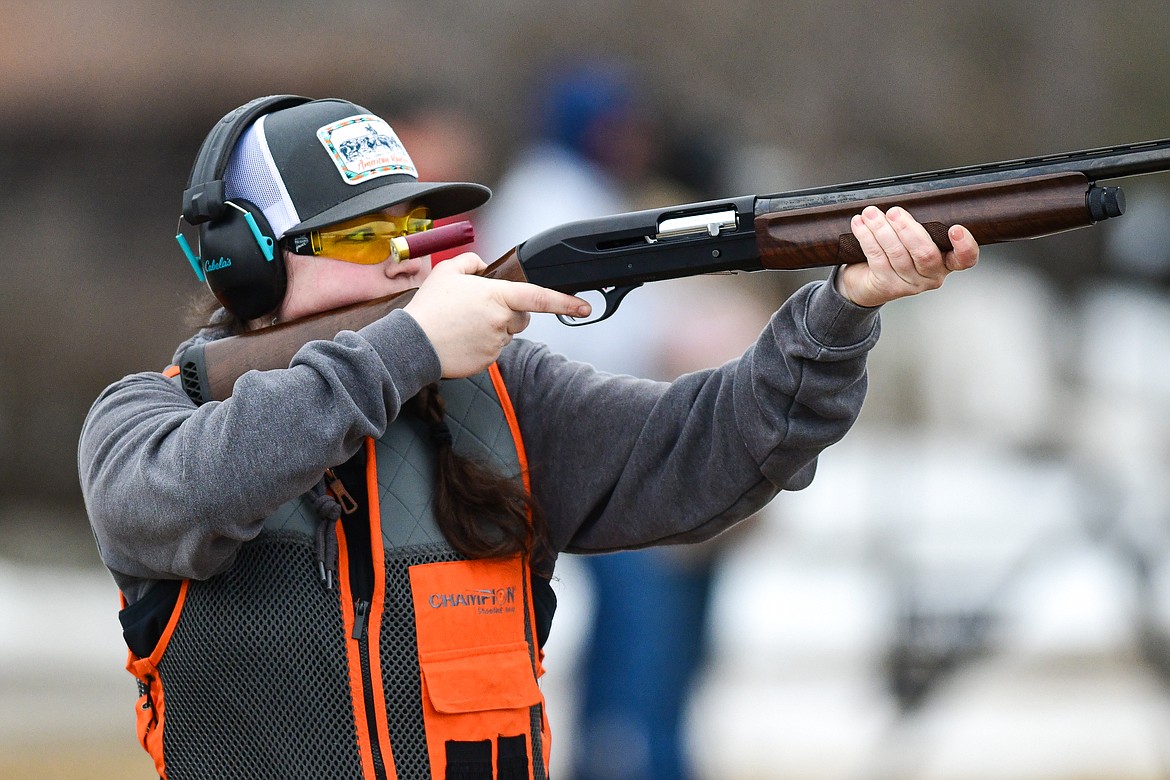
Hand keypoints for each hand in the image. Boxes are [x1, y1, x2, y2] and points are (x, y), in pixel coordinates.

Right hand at [404, 252, 591, 376]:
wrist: (412, 343)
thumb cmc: (429, 307)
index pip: (539, 297)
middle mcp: (502, 321)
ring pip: (505, 334)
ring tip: (462, 325)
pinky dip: (480, 345)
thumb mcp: (446, 271)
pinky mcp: (487, 362)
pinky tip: (460, 340)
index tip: (584, 307)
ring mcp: (496, 344)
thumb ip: (470, 262)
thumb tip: (482, 266)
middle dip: (507, 312)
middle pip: (520, 317)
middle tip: (476, 310)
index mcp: (497, 296)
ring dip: (491, 329)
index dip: (565, 302)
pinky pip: (492, 351)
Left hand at [835, 205, 978, 306]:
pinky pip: (878, 258)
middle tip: (894, 212)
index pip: (965, 259)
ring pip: (897, 254)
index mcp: (945, 262)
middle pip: (925, 253)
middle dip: (907, 228)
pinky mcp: (887, 286)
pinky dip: (867, 238)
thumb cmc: (893, 256)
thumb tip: (910, 198)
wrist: (866, 283)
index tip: (956, 229)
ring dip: (882, 230)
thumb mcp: (912, 240)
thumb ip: (918, 225)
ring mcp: (910, 284)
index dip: (965, 245)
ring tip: (871, 214)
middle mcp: (931, 276)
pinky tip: (860, 225)